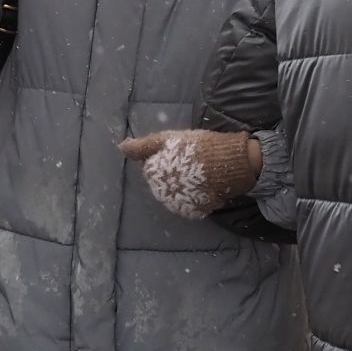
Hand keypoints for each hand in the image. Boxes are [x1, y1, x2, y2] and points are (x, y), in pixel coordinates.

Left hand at [117, 129, 260, 220]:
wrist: (230, 162)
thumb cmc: (198, 146)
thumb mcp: (167, 139)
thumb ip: (142, 145)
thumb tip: (121, 148)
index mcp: (153, 174)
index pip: (151, 168)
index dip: (165, 159)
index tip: (180, 154)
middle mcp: (161, 193)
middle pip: (161, 183)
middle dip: (173, 174)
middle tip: (191, 163)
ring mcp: (177, 205)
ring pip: (174, 194)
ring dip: (183, 186)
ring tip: (199, 174)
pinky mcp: (194, 212)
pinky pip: (188, 206)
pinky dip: (194, 197)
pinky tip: (204, 186)